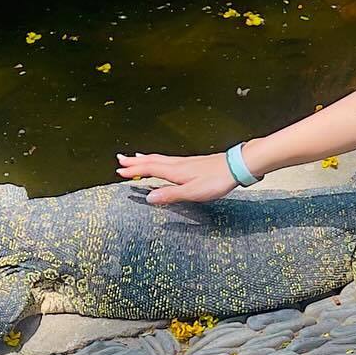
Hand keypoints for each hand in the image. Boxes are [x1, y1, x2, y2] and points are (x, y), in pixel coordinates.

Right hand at [116, 151, 238, 204]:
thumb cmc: (216, 180)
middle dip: (135, 161)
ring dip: (145, 158)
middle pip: (152, 160)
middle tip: (120, 159)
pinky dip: (159, 159)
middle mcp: (178, 164)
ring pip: (160, 158)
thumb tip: (149, 197)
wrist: (236, 167)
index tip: (119, 171)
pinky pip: (169, 159)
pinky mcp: (193, 163)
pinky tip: (163, 162)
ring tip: (136, 157)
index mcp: (175, 171)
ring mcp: (185, 162)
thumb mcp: (192, 192)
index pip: (150, 169)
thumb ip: (170, 195)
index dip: (134, 170)